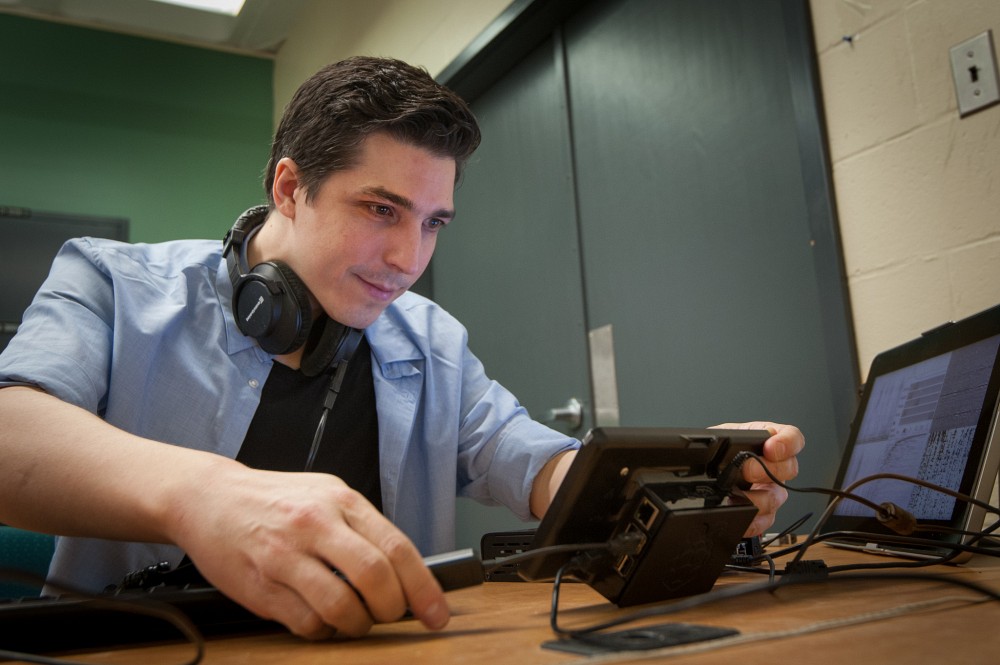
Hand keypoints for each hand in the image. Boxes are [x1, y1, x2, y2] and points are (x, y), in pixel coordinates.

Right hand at [168, 459, 448, 639]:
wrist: (209, 498)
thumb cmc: (274, 499)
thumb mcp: (327, 493)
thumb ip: (363, 527)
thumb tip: (406, 571)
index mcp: (340, 499)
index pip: (397, 548)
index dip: (423, 587)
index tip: (437, 613)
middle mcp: (314, 524)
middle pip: (374, 577)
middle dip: (393, 608)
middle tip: (391, 615)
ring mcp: (285, 557)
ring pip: (341, 607)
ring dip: (359, 625)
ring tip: (356, 620)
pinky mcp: (260, 588)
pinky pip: (307, 623)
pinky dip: (324, 630)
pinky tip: (322, 618)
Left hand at [710, 421, 803, 536]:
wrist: (705, 473)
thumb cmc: (717, 452)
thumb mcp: (719, 437)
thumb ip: (725, 437)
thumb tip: (716, 442)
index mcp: (767, 440)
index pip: (792, 437)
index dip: (786, 443)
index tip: (771, 448)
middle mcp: (774, 465)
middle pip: (789, 468)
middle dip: (766, 470)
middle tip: (747, 471)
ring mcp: (772, 489)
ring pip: (777, 496)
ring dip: (757, 498)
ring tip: (736, 496)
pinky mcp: (765, 512)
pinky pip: (766, 520)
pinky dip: (752, 520)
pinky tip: (740, 516)